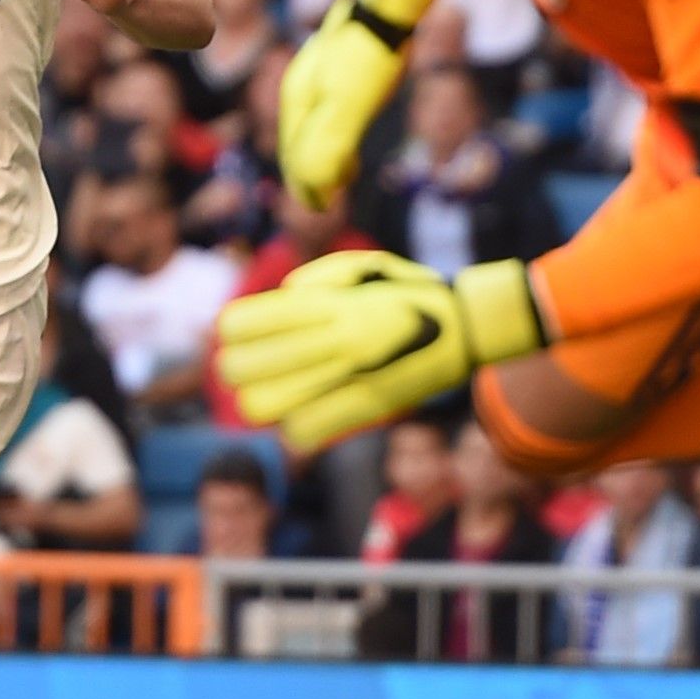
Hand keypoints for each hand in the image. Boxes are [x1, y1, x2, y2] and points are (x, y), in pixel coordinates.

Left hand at [215, 250, 545, 452]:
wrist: (468, 326)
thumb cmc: (407, 292)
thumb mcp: (363, 265)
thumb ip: (314, 280)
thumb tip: (279, 300)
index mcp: (328, 302)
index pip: (240, 323)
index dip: (231, 330)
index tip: (240, 332)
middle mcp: (335, 340)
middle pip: (238, 369)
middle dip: (235, 369)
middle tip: (251, 365)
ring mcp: (351, 378)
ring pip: (262, 406)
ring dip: (261, 399)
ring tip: (276, 390)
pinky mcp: (368, 411)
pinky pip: (302, 432)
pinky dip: (297, 426)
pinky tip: (307, 411)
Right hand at [274, 0, 407, 209]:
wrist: (389, 7)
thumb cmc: (370, 57)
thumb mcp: (350, 107)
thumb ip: (329, 145)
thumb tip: (314, 185)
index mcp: (296, 100)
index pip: (293, 155)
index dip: (307, 186)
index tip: (321, 209)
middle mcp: (299, 88)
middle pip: (296, 142)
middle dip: (309, 175)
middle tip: (328, 201)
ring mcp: (317, 77)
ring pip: (312, 126)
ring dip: (324, 156)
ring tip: (347, 174)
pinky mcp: (337, 68)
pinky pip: (327, 110)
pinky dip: (335, 135)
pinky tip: (353, 134)